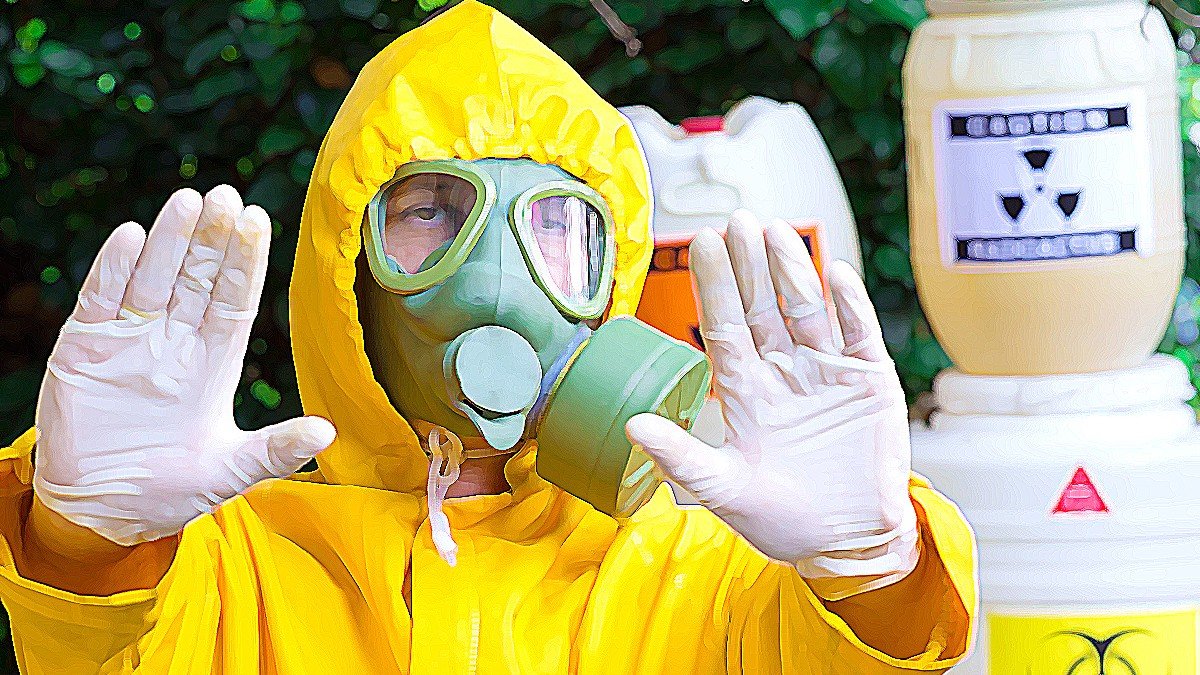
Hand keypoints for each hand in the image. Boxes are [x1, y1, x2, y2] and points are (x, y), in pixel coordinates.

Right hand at [34, 186, 335, 546]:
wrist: (101, 513)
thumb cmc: (171, 490)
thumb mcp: (231, 472)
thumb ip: (275, 451)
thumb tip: (328, 433)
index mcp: (213, 362)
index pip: (234, 300)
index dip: (246, 262)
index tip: (258, 221)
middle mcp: (175, 342)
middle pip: (198, 278)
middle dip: (213, 238)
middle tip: (226, 195)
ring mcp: (130, 342)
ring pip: (154, 278)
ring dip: (170, 240)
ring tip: (188, 201)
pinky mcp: (84, 351)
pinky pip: (100, 300)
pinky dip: (114, 270)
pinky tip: (132, 237)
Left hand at [626, 211, 917, 586]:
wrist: (848, 543)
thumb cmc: (782, 519)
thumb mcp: (724, 489)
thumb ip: (681, 457)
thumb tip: (632, 426)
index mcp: (745, 392)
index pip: (725, 327)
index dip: (715, 287)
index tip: (703, 244)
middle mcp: (782, 373)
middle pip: (763, 307)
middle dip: (750, 265)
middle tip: (738, 220)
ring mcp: (827, 373)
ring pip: (806, 310)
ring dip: (793, 271)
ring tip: (777, 233)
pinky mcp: (869, 382)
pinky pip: (859, 333)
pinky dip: (850, 305)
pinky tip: (835, 273)